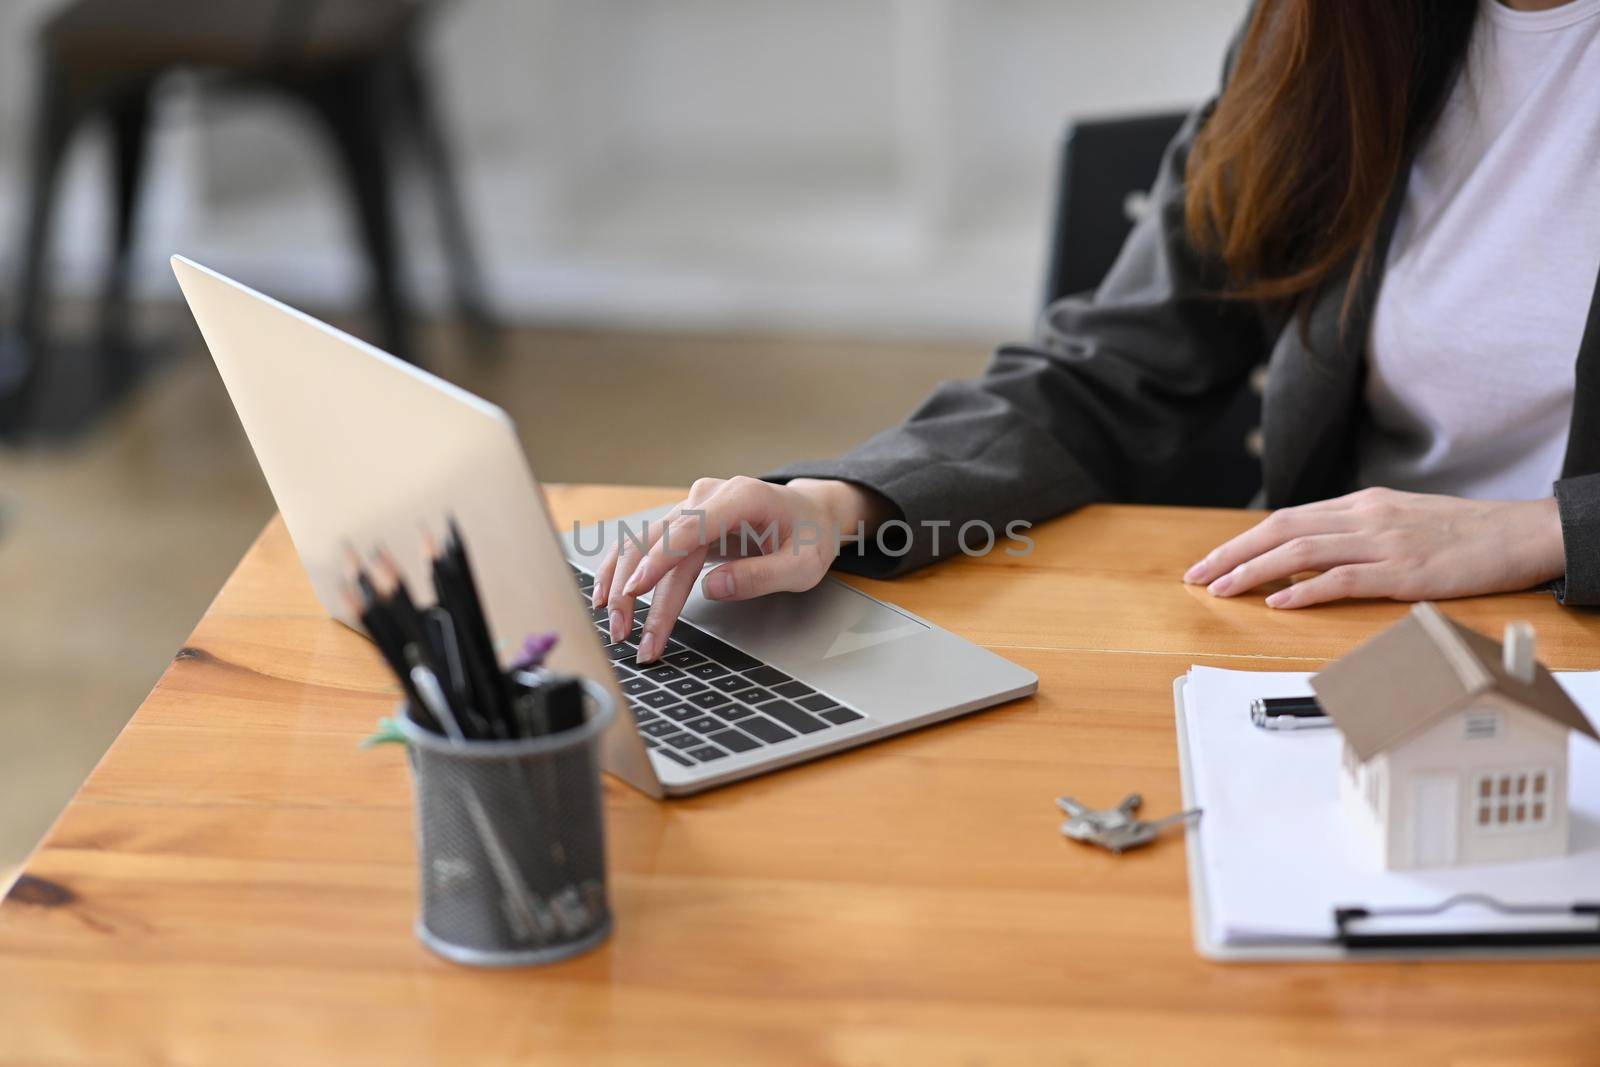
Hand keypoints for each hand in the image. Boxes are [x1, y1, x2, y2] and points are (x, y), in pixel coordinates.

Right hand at [591, 477, 891, 662]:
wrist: (809, 513)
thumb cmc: (809, 537)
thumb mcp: (803, 565)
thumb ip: (761, 576)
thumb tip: (713, 588)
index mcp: (742, 498)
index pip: (690, 529)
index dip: (660, 559)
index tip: (636, 589)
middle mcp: (709, 497)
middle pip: (660, 542)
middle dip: (638, 591)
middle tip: (628, 634)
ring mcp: (693, 507)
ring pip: (644, 543)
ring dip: (624, 584)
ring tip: (617, 626)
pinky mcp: (684, 522)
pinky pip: (646, 544)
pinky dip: (623, 568)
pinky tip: (606, 594)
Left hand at [1183, 487, 1564, 608]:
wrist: (1517, 532)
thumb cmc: (1459, 534)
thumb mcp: (1397, 521)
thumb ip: (1352, 533)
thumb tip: (1304, 554)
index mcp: (1359, 504)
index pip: (1284, 519)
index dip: (1240, 542)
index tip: (1208, 563)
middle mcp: (1363, 517)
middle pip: (1280, 530)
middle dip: (1231, 554)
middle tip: (1195, 577)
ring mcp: (1382, 543)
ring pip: (1301, 551)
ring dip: (1254, 572)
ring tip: (1222, 590)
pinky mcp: (1403, 572)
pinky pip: (1343, 579)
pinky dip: (1305, 589)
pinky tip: (1278, 601)